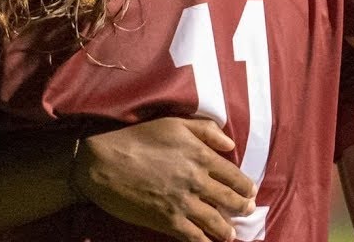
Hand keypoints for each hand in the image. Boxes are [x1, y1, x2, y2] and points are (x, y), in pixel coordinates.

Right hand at [73, 117, 255, 241]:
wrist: (103, 162)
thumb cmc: (137, 137)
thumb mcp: (174, 123)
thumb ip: (206, 130)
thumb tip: (229, 144)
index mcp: (201, 156)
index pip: (234, 175)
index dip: (245, 185)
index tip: (250, 191)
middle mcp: (197, 181)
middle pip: (230, 199)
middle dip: (242, 207)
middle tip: (247, 210)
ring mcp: (183, 203)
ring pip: (215, 221)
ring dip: (227, 229)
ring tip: (231, 233)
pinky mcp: (167, 221)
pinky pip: (193, 236)